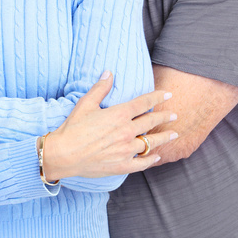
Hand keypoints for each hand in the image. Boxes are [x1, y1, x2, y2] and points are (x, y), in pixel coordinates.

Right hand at [43, 71, 176, 180]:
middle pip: (152, 122)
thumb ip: (100, 88)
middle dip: (165, 117)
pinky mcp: (122, 165)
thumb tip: (108, 72)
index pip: (145, 103)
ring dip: (164, 138)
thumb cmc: (73, 128)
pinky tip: (157, 157)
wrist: (63, 154)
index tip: (169, 95)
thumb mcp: (86, 103)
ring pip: (151, 143)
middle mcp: (126, 131)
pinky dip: (151, 160)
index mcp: (119, 114)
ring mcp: (126, 150)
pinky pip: (142, 163)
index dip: (158, 97)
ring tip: (174, 134)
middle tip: (175, 115)